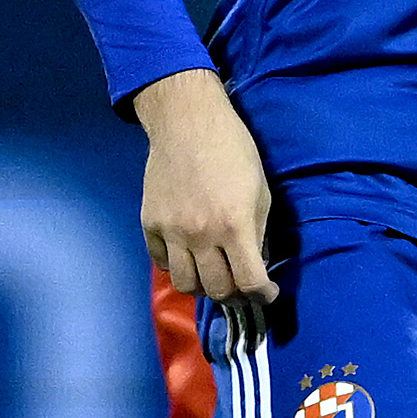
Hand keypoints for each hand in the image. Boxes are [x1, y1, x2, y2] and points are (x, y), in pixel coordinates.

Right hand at [135, 70, 275, 303]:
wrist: (187, 122)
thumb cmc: (233, 150)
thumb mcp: (260, 191)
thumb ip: (257, 232)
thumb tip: (255, 264)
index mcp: (234, 225)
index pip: (249, 282)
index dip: (263, 295)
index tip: (266, 293)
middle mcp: (201, 234)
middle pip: (217, 290)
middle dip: (234, 294)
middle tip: (239, 284)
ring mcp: (171, 231)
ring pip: (185, 285)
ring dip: (202, 286)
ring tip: (212, 274)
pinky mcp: (149, 224)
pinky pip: (161, 263)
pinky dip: (177, 267)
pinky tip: (188, 255)